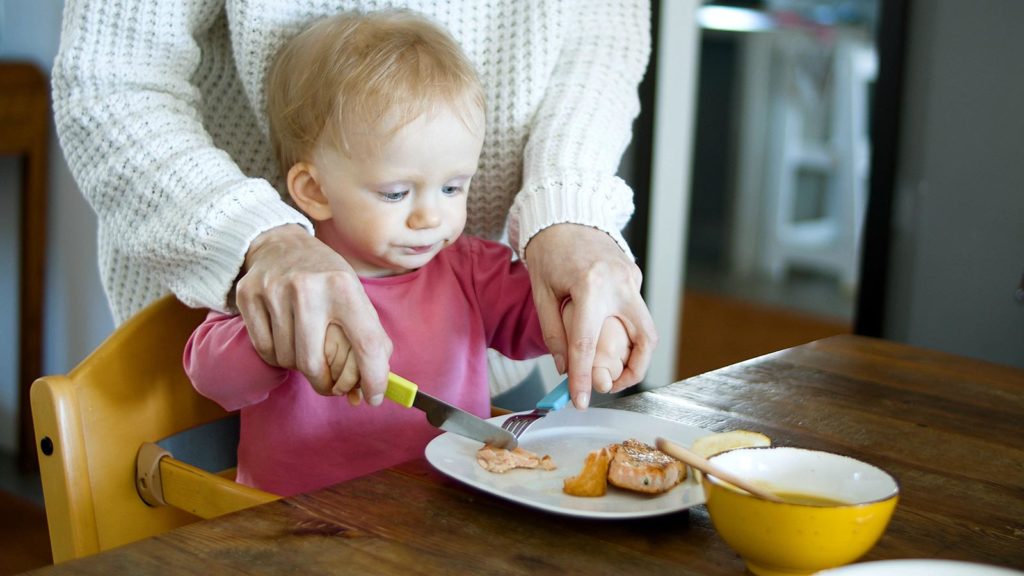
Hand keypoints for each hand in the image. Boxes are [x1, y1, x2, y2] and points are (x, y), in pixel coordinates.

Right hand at [235, 225, 390, 404]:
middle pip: (313, 363)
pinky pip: (264, 350)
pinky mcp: (248, 295)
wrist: (280, 244)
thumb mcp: (355, 295)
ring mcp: (274, 290)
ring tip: (306, 349)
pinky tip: (286, 341)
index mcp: (344, 286)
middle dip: (325, 384)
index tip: (374, 397)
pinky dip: (278, 357)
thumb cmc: (325, 277)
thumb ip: (369, 338)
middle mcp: (308, 287)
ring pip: (286, 359)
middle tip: (331, 386)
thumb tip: (372, 388)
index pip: (366, 343)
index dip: (374, 378)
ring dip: (299, 366)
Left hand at [524, 223, 656, 408]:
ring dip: (634, 354)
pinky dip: (626, 331)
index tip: (580, 400)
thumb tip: (565, 368)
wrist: (565, 213)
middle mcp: (619, 282)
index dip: (583, 378)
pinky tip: (607, 336)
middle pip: (643, 339)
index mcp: (590, 286)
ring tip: (610, 368)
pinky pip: (636, 311)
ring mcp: (632, 278)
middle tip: (611, 386)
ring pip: (646, 328)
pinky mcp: (634, 275)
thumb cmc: (548, 251)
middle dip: (633, 371)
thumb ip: (554, 332)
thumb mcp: (541, 292)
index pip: (587, 344)